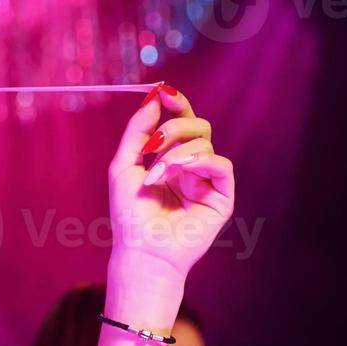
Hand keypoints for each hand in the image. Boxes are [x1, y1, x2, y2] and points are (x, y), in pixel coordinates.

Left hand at [107, 83, 235, 283]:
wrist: (142, 250)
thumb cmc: (130, 215)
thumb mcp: (124, 165)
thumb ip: (137, 131)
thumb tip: (154, 97)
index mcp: (172, 160)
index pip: (182, 122)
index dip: (177, 104)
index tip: (164, 92)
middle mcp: (193, 168)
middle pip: (198, 126)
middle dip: (176, 126)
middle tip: (155, 142)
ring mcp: (208, 182)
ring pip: (206, 143)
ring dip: (178, 153)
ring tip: (157, 175)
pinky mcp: (222, 198)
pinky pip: (222, 165)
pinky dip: (201, 161)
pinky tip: (181, 172)